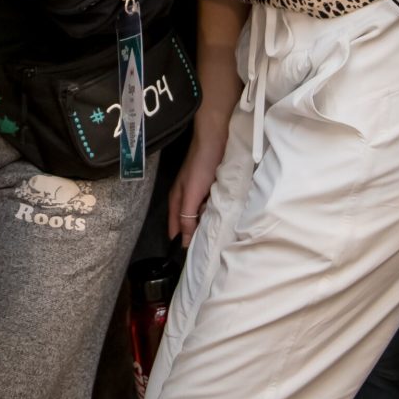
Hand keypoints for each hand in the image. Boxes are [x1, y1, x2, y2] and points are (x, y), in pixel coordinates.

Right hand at [167, 114, 226, 244]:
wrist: (214, 139)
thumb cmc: (200, 166)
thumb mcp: (192, 194)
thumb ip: (187, 216)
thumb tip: (184, 242)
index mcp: (177, 200)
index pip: (176, 227)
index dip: (182, 241)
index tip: (192, 258)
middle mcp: (185, 198)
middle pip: (187, 222)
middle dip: (193, 236)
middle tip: (206, 253)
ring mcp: (198, 192)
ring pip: (198, 214)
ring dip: (204, 225)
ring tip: (216, 240)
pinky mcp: (209, 187)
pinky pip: (209, 206)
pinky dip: (213, 213)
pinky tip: (222, 219)